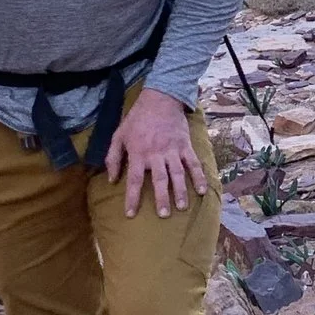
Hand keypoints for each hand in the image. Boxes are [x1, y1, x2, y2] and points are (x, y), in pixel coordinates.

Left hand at [106, 88, 208, 218]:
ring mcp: (173, 150)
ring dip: (181, 191)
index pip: (134, 180)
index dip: (132, 198)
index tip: (131, 214)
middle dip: (161, 198)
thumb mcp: (118, 135)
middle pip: (159, 180)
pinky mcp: (185, 145)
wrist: (160, 99)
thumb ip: (113, 158)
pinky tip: (202, 190)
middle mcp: (156, 154)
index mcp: (138, 153)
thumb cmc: (137, 119)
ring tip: (182, 208)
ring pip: (177, 174)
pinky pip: (193, 163)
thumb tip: (112, 180)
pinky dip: (199, 177)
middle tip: (163, 215)